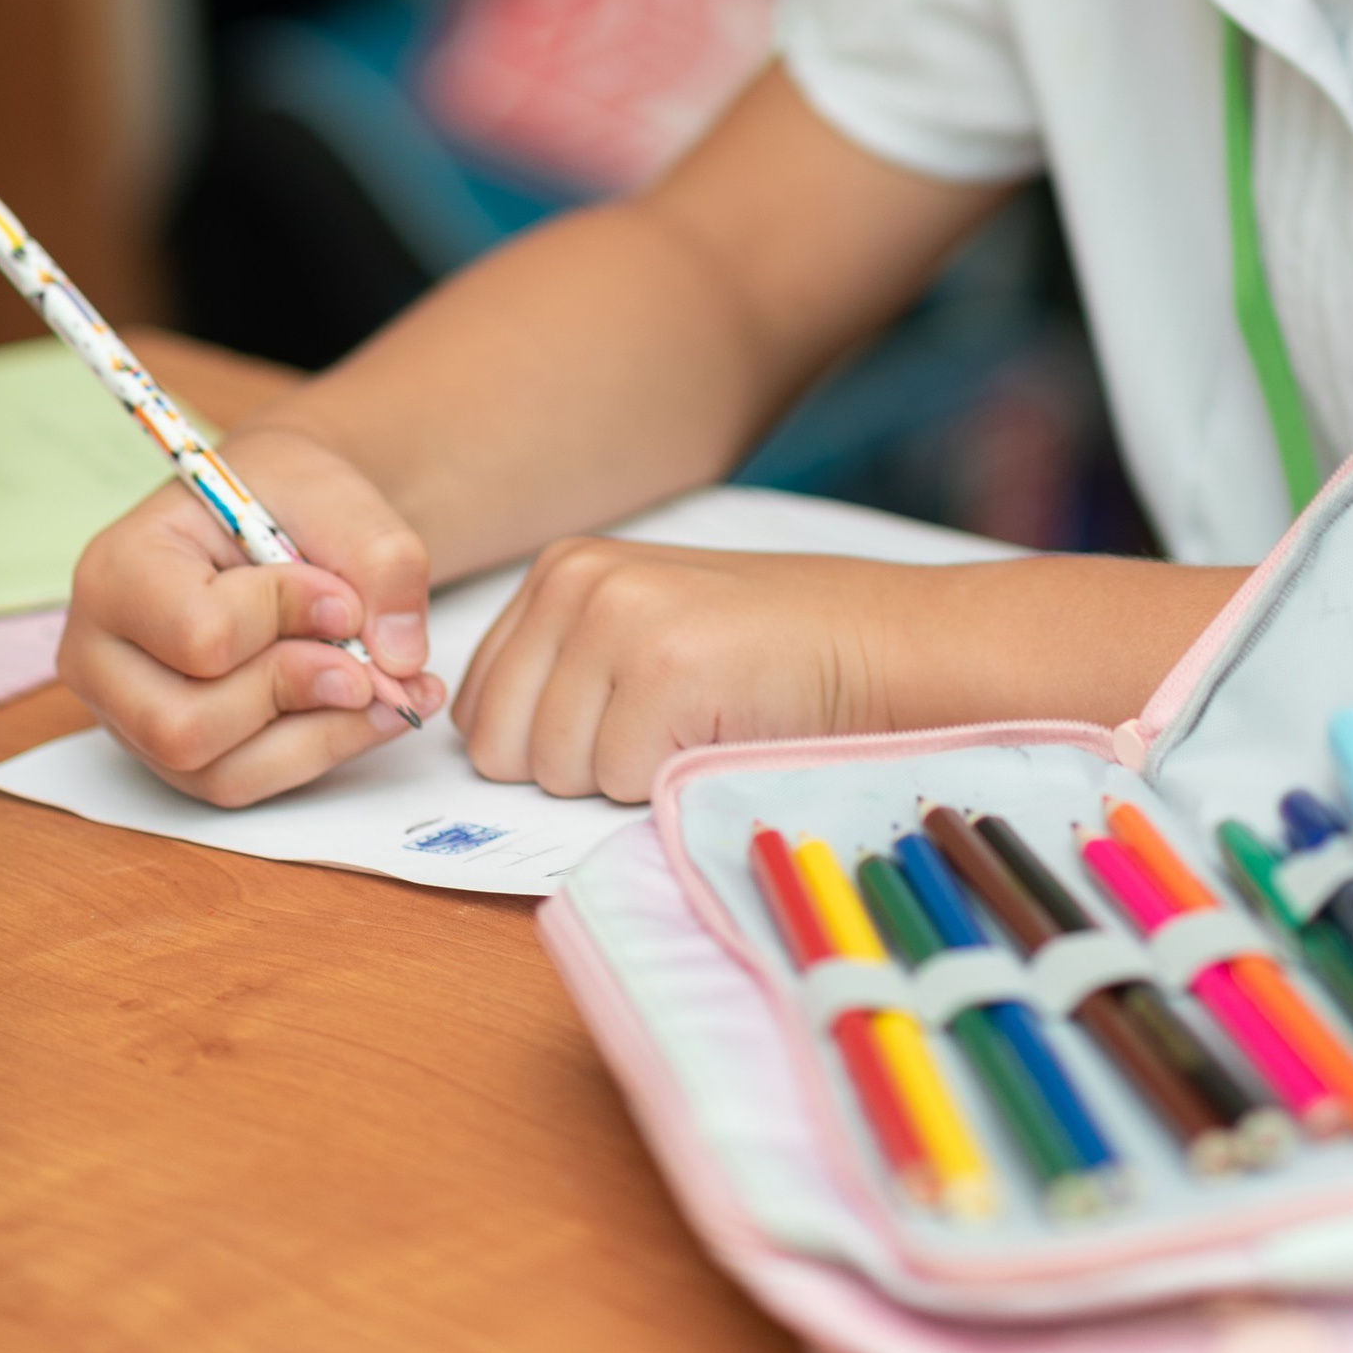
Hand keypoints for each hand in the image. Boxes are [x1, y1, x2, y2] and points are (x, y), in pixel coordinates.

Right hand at [58, 426, 447, 804]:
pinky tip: (369, 712)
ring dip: (317, 735)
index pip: (200, 633)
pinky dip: (315, 753)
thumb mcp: (337, 494)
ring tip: (391, 690)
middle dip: (294, 692)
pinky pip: (239, 784)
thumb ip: (381, 560)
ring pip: (214, 772)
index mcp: (119, 569)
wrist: (274, 513)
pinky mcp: (169, 753)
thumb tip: (401, 659)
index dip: (288, 621)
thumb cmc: (285, 496)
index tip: (344, 598)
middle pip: (186, 725)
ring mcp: (128, 714)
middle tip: (369, 664)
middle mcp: (101, 653)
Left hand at [452, 539, 900, 800]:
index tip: (618, 719)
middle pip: (499, 747)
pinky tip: (719, 726)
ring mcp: (617, 619)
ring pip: (556, 771)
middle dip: (575, 764)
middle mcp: (576, 580)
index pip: (476, 706)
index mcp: (561, 570)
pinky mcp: (661, 668)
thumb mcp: (638, 629)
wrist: (876, 643)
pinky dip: (668, 780)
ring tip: (693, 718)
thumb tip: (477, 745)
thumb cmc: (762, 654)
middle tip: (658, 723)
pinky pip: (620, 783)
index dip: (543, 741)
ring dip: (625, 772)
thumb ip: (558, 666)